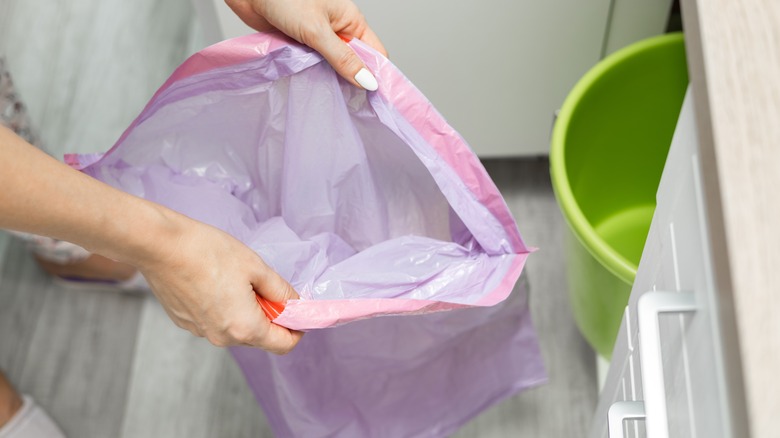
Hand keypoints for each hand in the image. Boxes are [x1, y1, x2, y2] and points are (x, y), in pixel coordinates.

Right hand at [137, 215, 302, 353]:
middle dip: (270, 315)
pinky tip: (215, 281)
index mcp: (244, 328)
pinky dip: (224, 307)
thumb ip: (281, 291)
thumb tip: (296, 304)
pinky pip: (215, 320)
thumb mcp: (256, 267)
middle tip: (264, 285)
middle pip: (259, 337)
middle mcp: (222, 337)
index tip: (297, 309)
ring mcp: (201, 331)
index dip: (296, 328)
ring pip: (236, 328)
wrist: (160, 246)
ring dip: (246, 311)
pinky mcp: (185, 322)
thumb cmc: (208, 253)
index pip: (283, 345)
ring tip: (236, 279)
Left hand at [225, 0, 387, 89]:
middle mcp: (338, 30)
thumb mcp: (317, 31)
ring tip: (328, 94)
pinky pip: (314, 67)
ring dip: (330, 79)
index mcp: (351, 20)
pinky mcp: (302, 47)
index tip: (374, 99)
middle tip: (349, 103)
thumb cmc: (284, 0)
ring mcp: (319, 39)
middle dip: (352, 81)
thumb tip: (367, 82)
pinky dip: (313, 76)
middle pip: (355, 63)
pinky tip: (311, 85)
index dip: (376, 75)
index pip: (375, 52)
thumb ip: (342, 58)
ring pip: (333, 68)